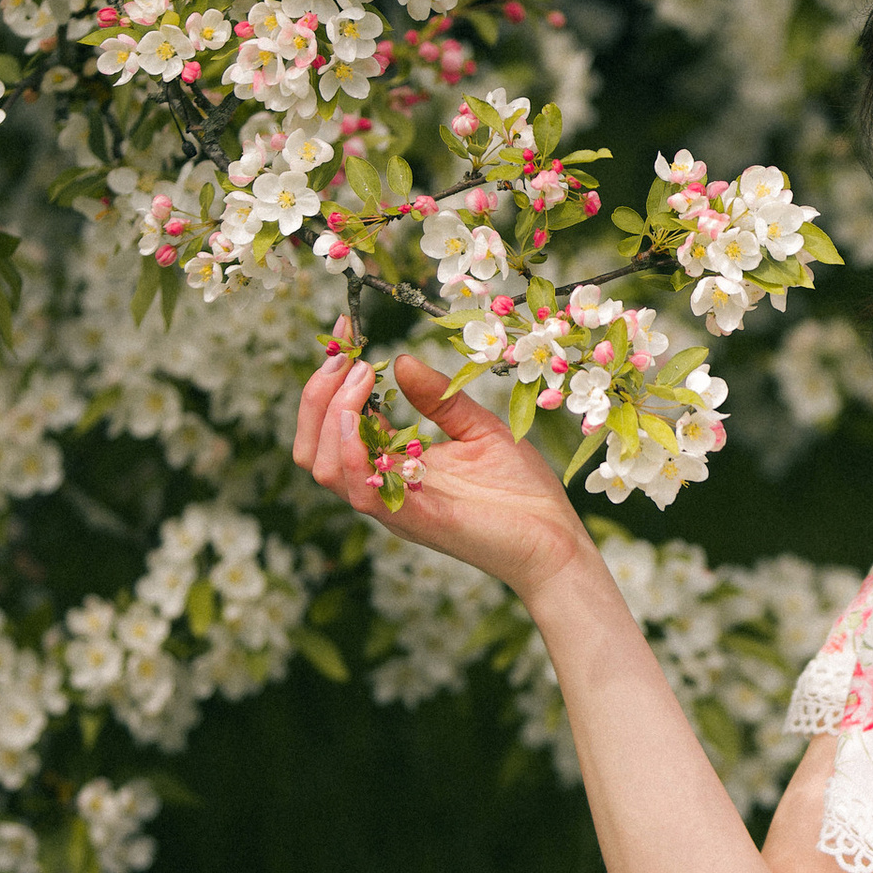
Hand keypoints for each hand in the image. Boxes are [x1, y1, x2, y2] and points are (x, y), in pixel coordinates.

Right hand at [291, 349, 590, 608]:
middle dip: (319, 397)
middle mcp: (384, 487)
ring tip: (357, 383)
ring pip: (328, 469)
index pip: (337, 424)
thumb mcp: (479, 428)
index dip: (329, 379)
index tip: (342, 331)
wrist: (557, 540)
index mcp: (393, 465)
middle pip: (314, 449)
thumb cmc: (522, 490)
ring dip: (332, 420)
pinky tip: (361, 423)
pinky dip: (353, 457)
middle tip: (346, 360)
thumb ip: (438, 398)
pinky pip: (364, 495)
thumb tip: (400, 360)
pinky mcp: (418, 521)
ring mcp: (396, 506)